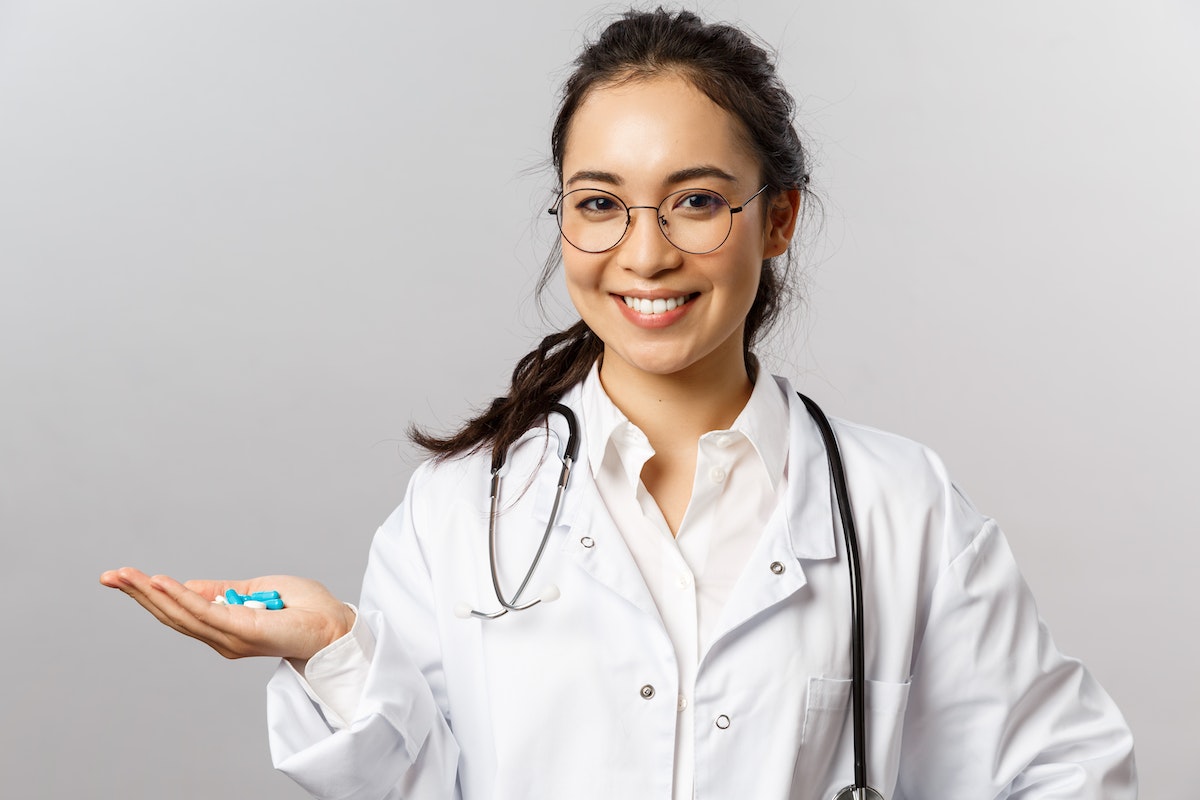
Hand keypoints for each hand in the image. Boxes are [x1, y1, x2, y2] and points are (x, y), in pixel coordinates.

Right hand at [99, 567, 356, 660]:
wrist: (334, 625)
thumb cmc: (302, 608)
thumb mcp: (254, 590)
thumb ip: (221, 590)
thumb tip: (187, 585)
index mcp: (222, 627)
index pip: (177, 610)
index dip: (148, 593)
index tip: (120, 576)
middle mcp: (220, 636)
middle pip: (170, 614)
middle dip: (137, 593)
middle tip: (108, 576)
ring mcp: (229, 637)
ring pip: (180, 614)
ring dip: (149, 593)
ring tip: (124, 576)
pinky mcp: (242, 632)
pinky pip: (204, 612)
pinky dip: (180, 597)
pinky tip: (159, 582)